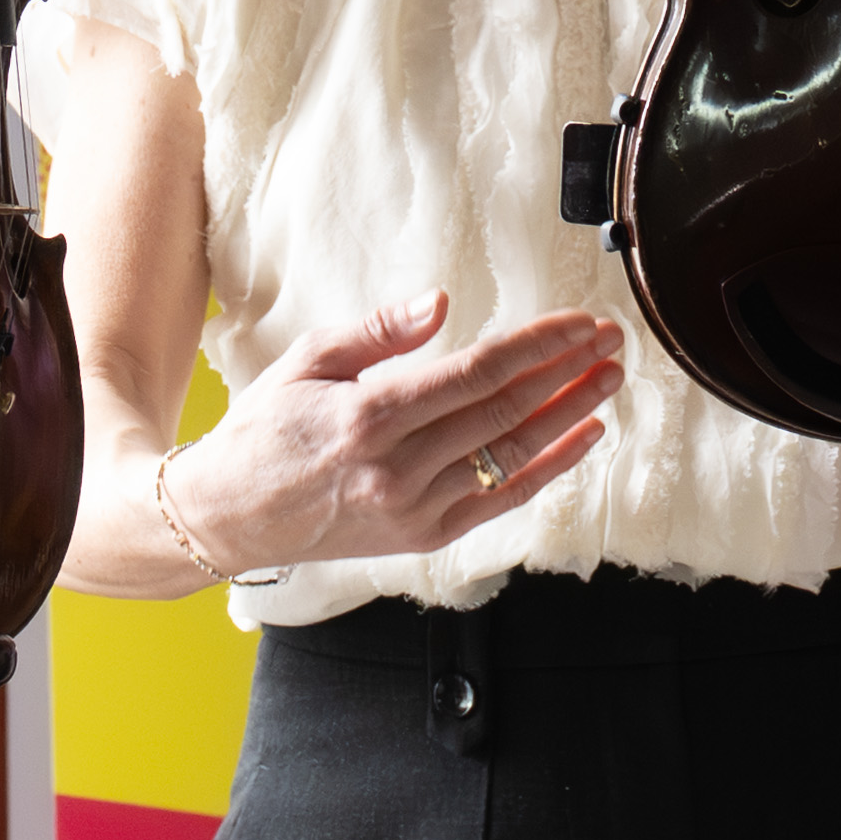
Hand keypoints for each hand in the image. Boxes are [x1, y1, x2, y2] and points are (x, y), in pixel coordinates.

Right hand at [181, 289, 620, 573]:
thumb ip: (376, 332)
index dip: (538, 345)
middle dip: (568, 370)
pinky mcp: (426, 536)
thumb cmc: (266, 432)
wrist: (231, 517)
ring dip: (571, 414)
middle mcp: (398, 468)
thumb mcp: (306, 361)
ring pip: (514, 456)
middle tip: (610, 339)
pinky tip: (584, 435)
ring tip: (609, 378)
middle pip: (506, 411)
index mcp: (369, 416)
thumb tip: (439, 303)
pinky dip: (551, 468)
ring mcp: (416, 509)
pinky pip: (503, 499)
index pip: (476, 373)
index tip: (578, 322)